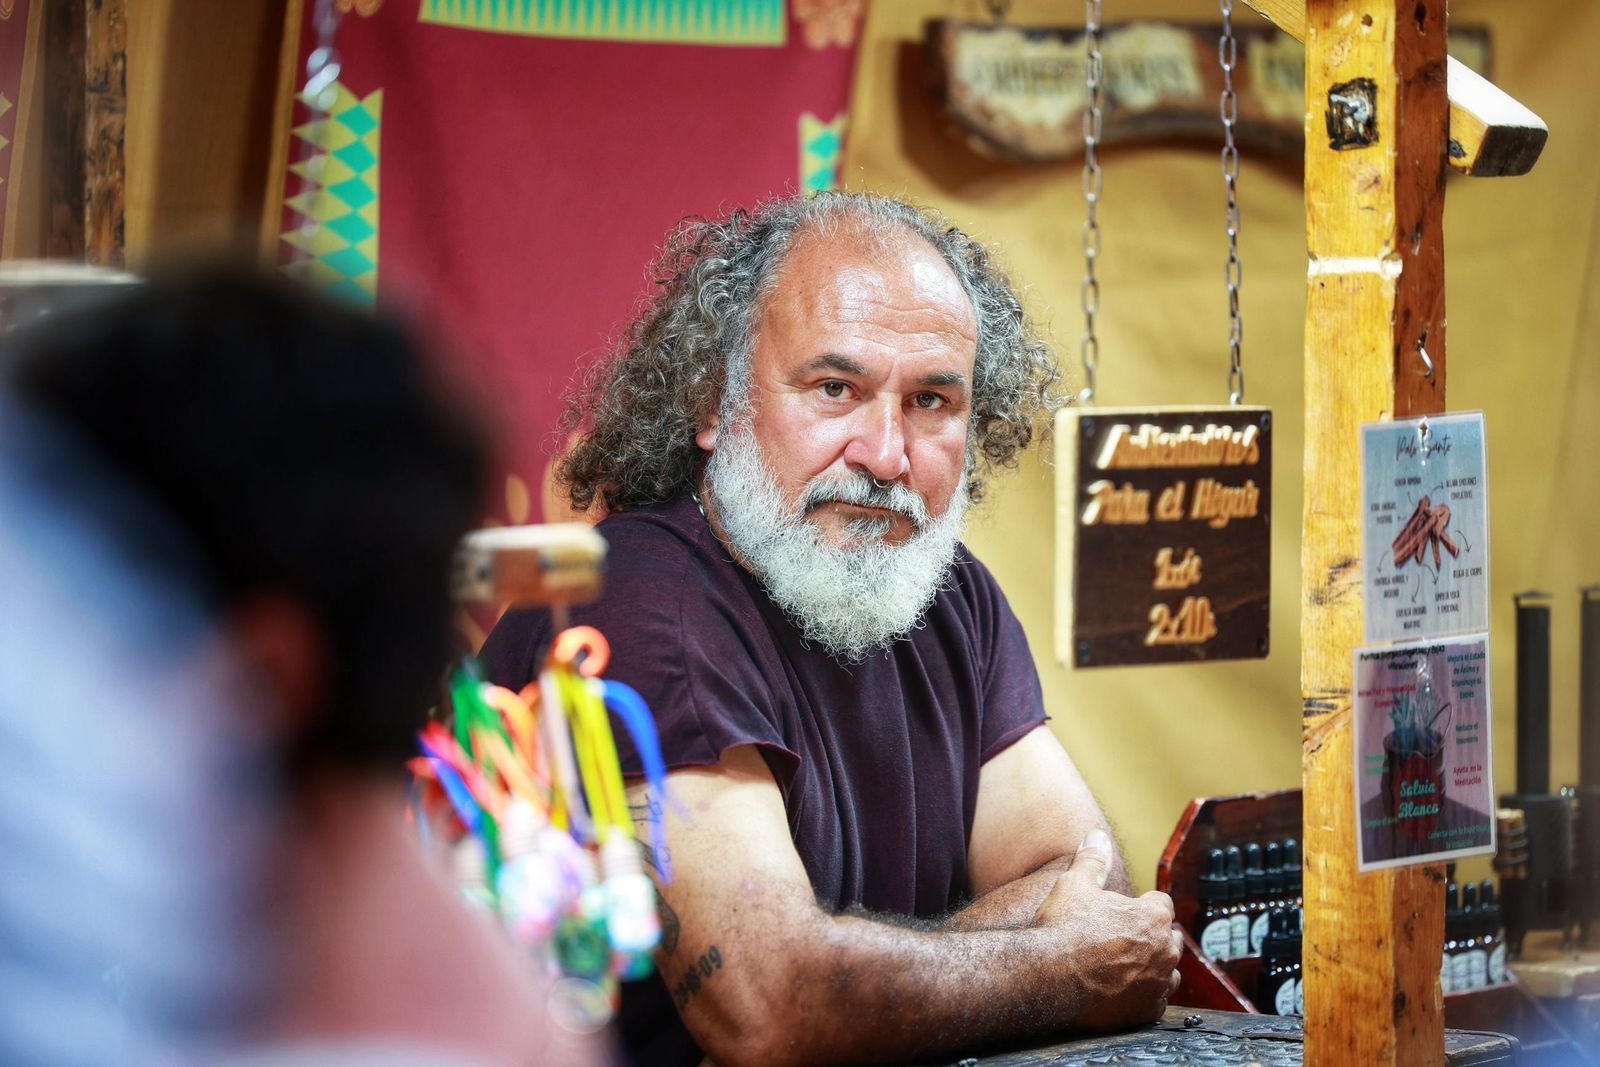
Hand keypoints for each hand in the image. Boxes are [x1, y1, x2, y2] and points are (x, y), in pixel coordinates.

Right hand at [1032, 829, 1182, 1031]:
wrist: (1048, 977)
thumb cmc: (1062, 928)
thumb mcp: (1074, 884)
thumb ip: (1092, 859)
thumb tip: (1097, 835)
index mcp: (1153, 916)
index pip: (1161, 904)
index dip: (1142, 906)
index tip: (1123, 912)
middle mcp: (1165, 950)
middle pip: (1170, 938)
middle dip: (1151, 936)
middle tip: (1120, 937)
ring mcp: (1158, 983)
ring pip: (1168, 971)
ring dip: (1153, 967)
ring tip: (1124, 965)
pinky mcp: (1146, 1011)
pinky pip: (1156, 1000)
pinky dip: (1144, 995)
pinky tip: (1122, 990)